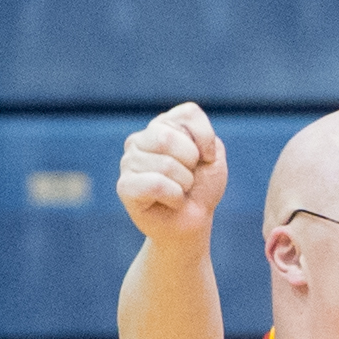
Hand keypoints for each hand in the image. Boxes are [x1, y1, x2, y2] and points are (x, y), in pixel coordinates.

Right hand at [116, 102, 224, 246]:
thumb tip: (184, 141)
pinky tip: (171, 202)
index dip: (206, 140)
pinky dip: (175, 197)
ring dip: (185, 184)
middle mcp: (139, 140)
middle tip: (189, 178)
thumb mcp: (214, 158)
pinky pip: (156, 184)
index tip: (206, 159)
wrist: (193, 224)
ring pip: (166, 165)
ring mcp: (128, 162)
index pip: (188, 114)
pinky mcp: (125, 187)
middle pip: (168, 137)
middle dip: (191, 163)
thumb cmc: (201, 189)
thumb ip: (204, 136)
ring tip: (179, 191)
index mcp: (160, 126)